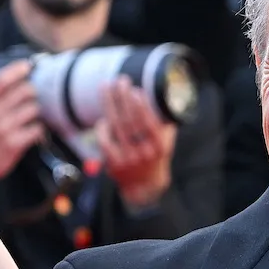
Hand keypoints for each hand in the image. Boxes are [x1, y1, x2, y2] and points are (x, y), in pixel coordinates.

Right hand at [0, 59, 42, 195]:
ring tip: (32, 112)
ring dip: (36, 109)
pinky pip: (37, 129)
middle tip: (32, 92)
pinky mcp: (14, 146)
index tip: (27, 66)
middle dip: (31, 89)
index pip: (1, 80)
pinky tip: (34, 129)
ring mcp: (5, 131)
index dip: (17, 70)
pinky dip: (39, 127)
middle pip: (23, 92)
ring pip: (33, 109)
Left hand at [96, 77, 176, 209]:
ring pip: (115, 126)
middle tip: (119, 81)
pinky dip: (102, 127)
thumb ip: (164, 123)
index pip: (149, 123)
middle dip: (123, 97)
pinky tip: (103, 116)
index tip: (135, 90)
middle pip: (130, 120)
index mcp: (159, 146)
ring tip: (107, 87)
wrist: (144, 187)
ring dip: (109, 104)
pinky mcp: (113, 164)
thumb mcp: (166, 143)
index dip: (141, 106)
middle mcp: (143, 153)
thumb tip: (161, 97)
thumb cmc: (155, 158)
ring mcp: (127, 159)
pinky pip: (104, 140)